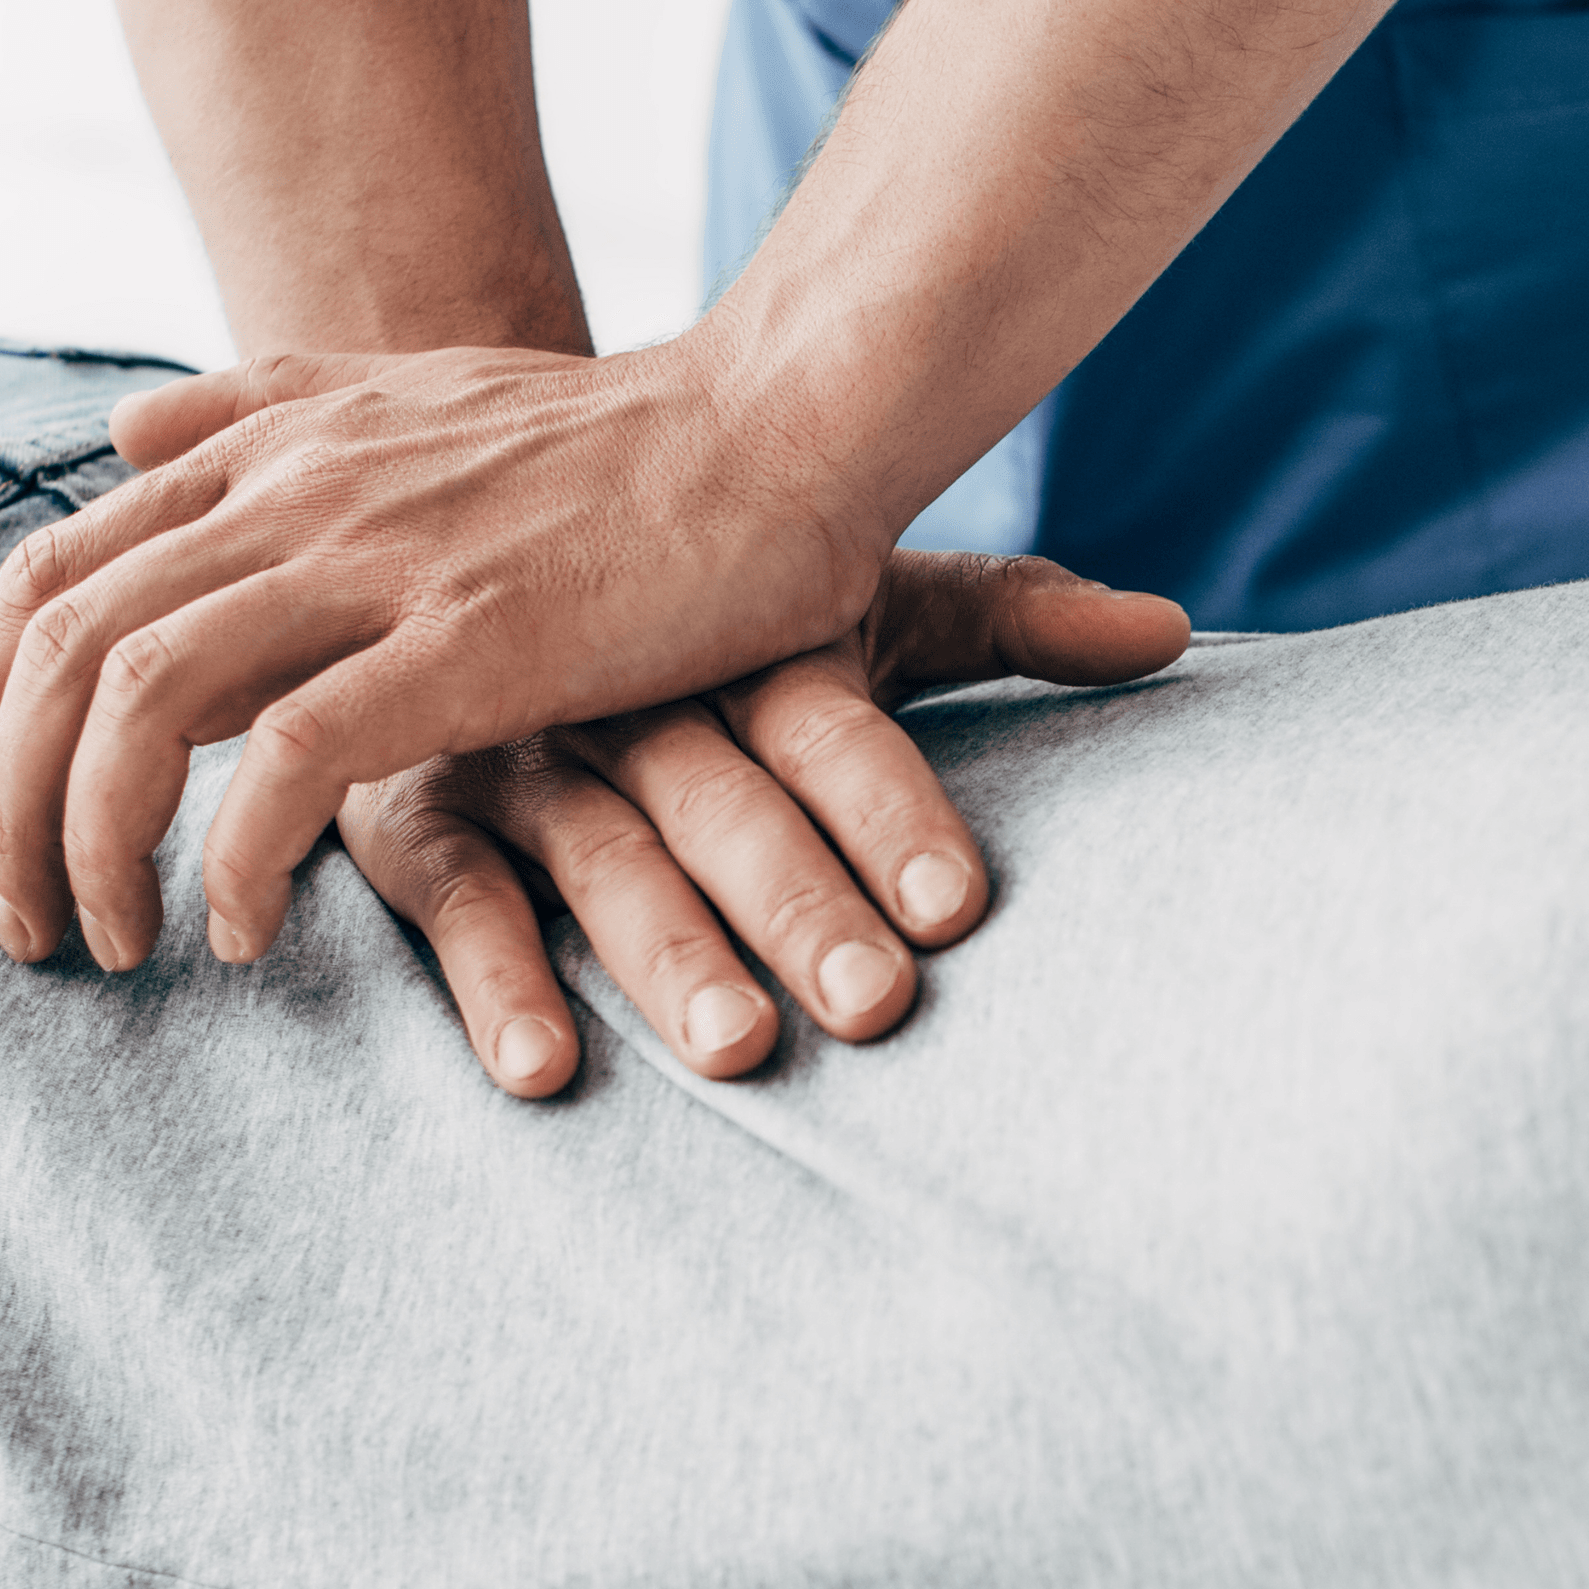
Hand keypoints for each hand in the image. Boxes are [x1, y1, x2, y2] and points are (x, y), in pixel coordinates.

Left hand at [0, 339, 911, 973]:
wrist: (783, 423)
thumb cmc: (621, 436)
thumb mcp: (410, 389)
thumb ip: (260, 409)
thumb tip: (118, 434)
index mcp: (271, 447)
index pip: (46, 579)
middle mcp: (293, 493)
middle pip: (56, 653)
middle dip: (3, 805)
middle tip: (17, 925)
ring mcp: (376, 562)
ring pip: (136, 704)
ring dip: (90, 846)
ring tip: (110, 947)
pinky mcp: (467, 641)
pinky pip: (285, 763)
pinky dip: (236, 860)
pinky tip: (247, 934)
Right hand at [332, 551, 1189, 1094]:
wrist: (463, 522)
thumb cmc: (702, 601)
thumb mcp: (852, 600)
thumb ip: (1009, 621)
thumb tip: (1176, 632)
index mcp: (738, 634)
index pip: (828, 719)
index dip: (891, 806)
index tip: (958, 905)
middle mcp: (630, 683)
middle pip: (724, 796)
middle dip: (799, 901)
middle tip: (874, 1007)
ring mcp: (518, 745)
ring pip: (601, 853)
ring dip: (666, 953)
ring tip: (739, 1047)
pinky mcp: (412, 808)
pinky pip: (452, 895)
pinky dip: (490, 978)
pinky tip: (541, 1066)